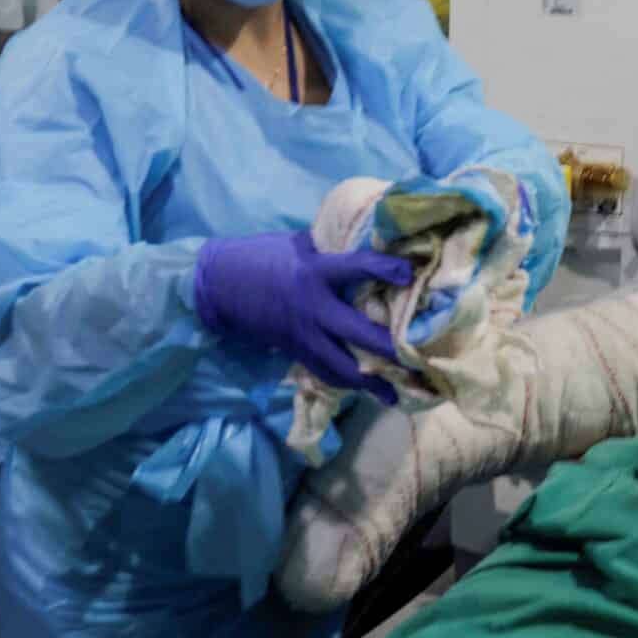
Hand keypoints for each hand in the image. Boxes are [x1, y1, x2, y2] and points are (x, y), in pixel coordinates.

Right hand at [194, 230, 408, 401]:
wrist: (218, 285)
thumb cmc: (262, 256)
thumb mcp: (299, 244)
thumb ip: (334, 250)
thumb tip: (375, 246)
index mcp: (315, 272)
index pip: (358, 268)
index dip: (385, 269)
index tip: (409, 274)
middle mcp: (312, 307)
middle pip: (356, 332)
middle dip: (389, 350)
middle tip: (419, 360)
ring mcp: (302, 334)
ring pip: (340, 366)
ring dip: (370, 382)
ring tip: (398, 392)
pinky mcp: (293, 351)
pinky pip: (323, 372)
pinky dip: (346, 383)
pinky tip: (367, 389)